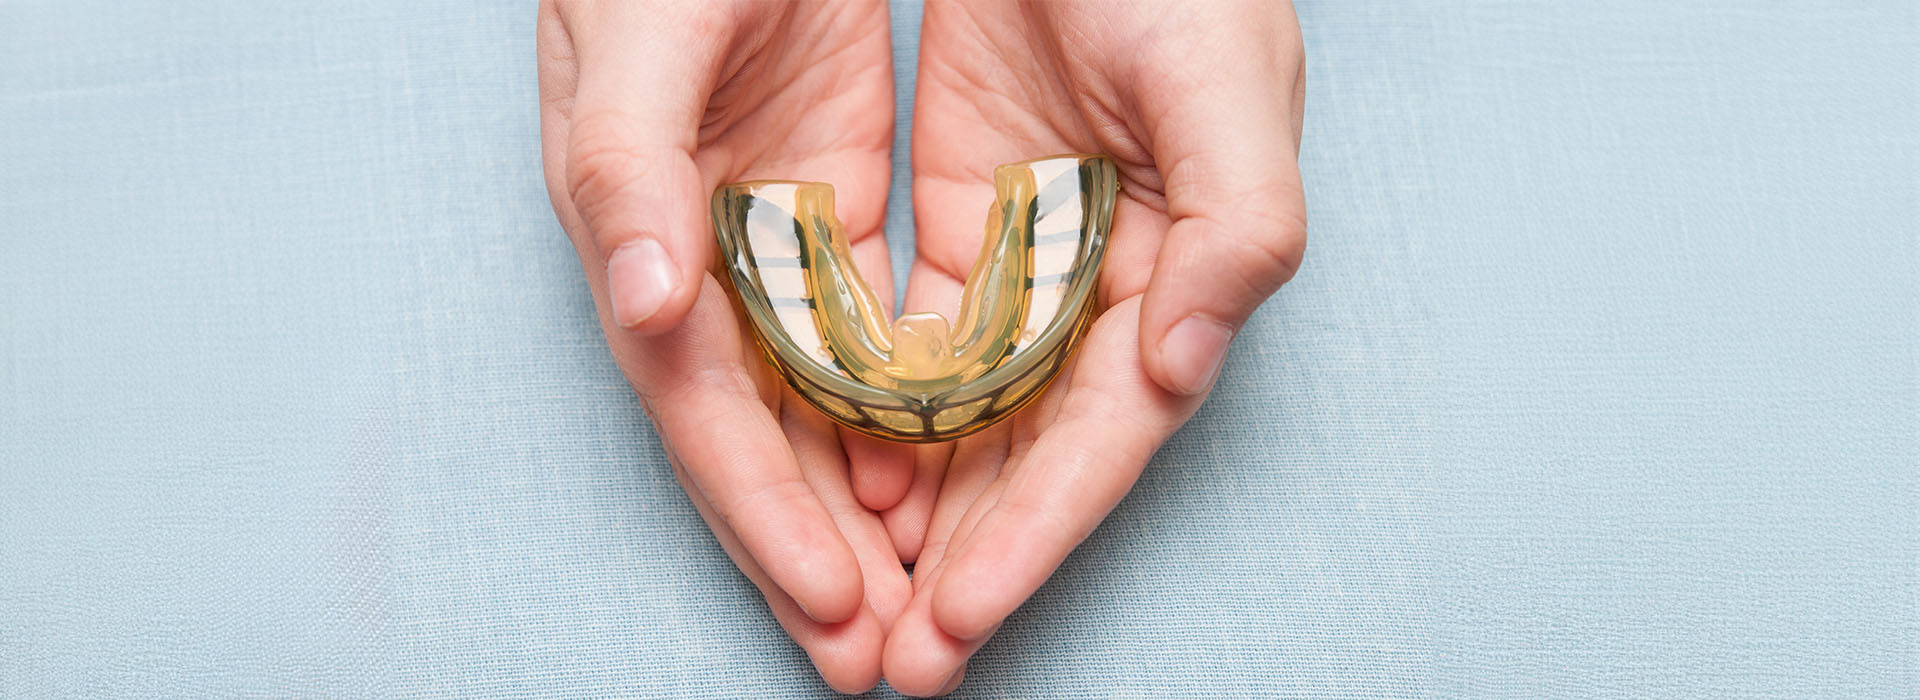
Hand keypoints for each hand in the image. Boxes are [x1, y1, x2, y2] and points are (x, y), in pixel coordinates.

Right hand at [536, 1, 915, 691]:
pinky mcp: (822, 190)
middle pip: (757, 426)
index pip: (703, 398)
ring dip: (854, 504)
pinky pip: (856, 325)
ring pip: (809, 396)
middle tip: (878, 658)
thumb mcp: (639, 31)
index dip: (761, 507)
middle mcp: (693, 246)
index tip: (831, 603)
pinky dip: (887, 403)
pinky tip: (926, 477)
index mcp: (636, 221)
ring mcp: (762, 225)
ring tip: (909, 608)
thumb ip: (626, 161)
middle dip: (812, 546)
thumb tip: (641, 300)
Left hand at [881, 2, 1306, 693]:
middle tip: (895, 665)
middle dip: (965, 564)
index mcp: (1178, 273)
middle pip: (1025, 455)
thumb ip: (1237, 228)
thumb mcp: (1228, 86)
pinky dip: (878, 411)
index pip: (1100, 436)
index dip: (1035, 533)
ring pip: (965, 417)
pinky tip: (840, 480)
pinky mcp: (958, 222)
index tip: (962, 618)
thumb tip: (1182, 368)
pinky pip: (912, 340)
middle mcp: (1102, 289)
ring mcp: (1025, 262)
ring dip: (917, 514)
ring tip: (857, 606)